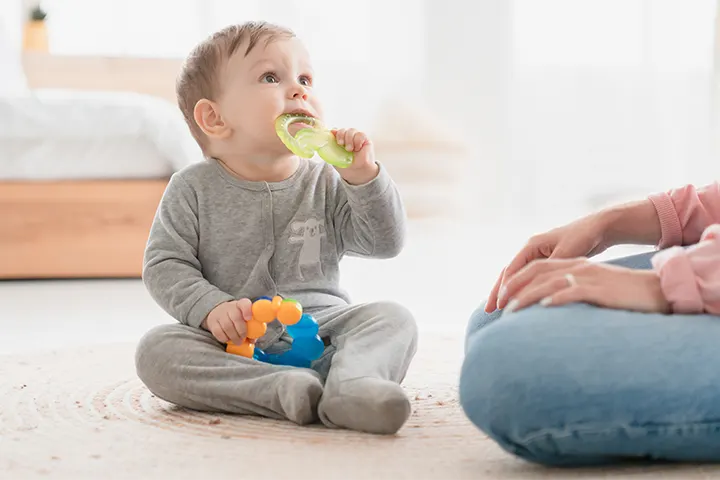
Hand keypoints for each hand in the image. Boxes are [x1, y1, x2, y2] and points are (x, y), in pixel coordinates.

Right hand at [201, 299, 252, 344]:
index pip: (244, 304)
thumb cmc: (237, 317)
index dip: (247, 311)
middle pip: (236, 317)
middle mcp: (230, 307)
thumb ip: (251, 328)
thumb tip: (252, 339)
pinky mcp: (212, 322)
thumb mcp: (245, 318)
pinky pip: (218, 332)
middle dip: (241, 331)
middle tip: (243, 339)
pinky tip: (228, 340)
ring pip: (227, 326)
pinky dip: (224, 338)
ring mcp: (220, 314)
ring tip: (238, 342)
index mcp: (241, 304)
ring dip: (234, 336)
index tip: (249, 318)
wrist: (217, 312)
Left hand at [332, 128, 378, 184]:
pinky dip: (357, 141)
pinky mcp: (365, 140)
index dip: (335, 132)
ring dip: (349, 139)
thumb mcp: (335, 157)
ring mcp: (356, 138)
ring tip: (350, 149)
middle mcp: (348, 138)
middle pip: (343, 130)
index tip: (333, 136)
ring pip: (352, 130)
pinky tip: (357, 148)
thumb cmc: (346, 166)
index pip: (336, 131)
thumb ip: (332, 146)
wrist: (357, 173)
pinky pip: (360, 134)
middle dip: (341, 135)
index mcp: (340, 141)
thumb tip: (331, 132)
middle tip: (341, 144)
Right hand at [487, 212, 612, 311]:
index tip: (499, 305)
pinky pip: (528, 279)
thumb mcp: (567, 252)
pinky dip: (521, 290)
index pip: (511, 270)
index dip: (504, 288)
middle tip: (487, 311)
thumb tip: (538, 285)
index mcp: (531, 245)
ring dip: (507, 292)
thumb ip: (551, 268)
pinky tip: (519, 302)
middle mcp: (530, 250)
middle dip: (498, 292)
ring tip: (497, 310)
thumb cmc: (583, 237)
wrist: (599, 228)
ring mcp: (537, 256)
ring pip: (517, 277)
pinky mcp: (546, 263)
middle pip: (508, 273)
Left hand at [501, 258, 669, 314]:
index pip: (536, 268)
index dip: (515, 281)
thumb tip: (549, 307)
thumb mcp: (592, 288)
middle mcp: (577, 267)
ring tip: (511, 311)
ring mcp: (588, 276)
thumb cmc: (623, 294)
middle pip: (536, 272)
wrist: (656, 289)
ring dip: (527, 296)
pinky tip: (544, 306)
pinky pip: (574, 290)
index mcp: (573, 265)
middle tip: (497, 306)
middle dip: (513, 288)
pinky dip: (557, 297)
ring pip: (549, 282)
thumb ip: (571, 292)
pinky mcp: (600, 288)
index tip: (499, 299)